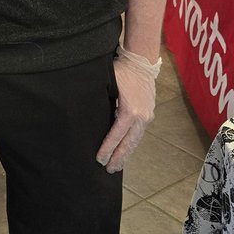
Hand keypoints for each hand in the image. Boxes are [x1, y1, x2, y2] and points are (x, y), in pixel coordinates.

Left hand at [96, 54, 155, 172]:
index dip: (107, 148)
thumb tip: (86, 113)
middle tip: (108, 170)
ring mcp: (146, 117)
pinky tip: (125, 152)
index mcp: (130, 111)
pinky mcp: (148, 115)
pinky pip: (138, 134)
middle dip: (118, 158)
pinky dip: (131, 145)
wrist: (141, 62)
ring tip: (116, 166)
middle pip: (128, 143)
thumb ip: (101, 100)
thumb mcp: (108, 84)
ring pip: (135, 141)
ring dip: (126, 154)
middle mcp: (141, 117)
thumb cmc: (121, 71)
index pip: (116, 135)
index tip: (99, 159)